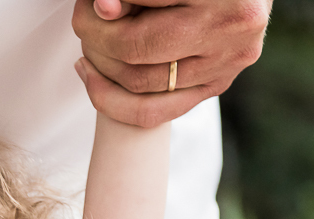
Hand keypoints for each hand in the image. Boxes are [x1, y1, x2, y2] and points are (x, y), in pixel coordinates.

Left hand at [72, 0, 270, 127]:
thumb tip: (102, 9)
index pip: (141, 3)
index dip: (100, 10)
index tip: (86, 6)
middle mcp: (230, 27)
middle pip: (135, 48)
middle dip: (96, 36)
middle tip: (83, 21)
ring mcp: (226, 62)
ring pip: (138, 83)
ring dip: (100, 63)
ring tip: (89, 43)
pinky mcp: (217, 84)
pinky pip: (151, 112)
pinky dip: (111, 100)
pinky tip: (90, 77)